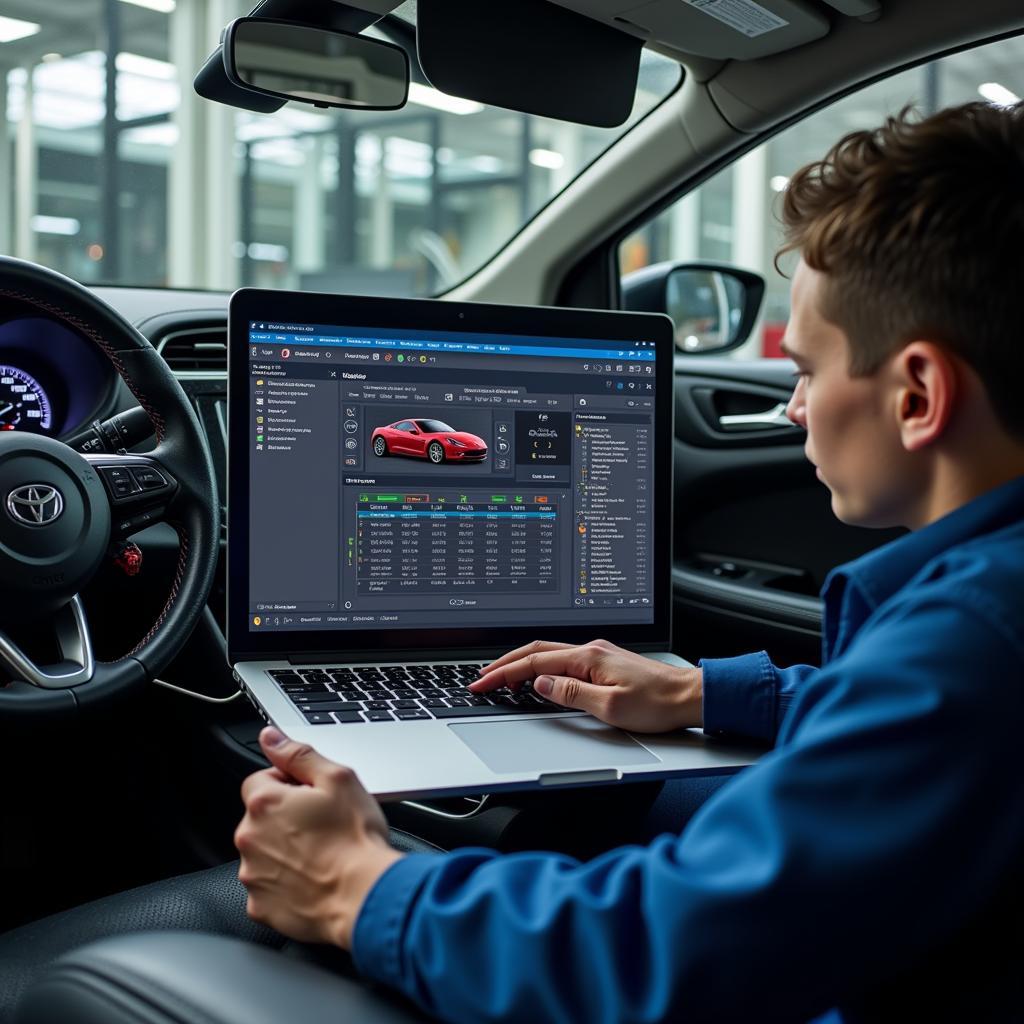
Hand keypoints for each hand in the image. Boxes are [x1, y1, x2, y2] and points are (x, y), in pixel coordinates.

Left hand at [235, 727, 402, 948]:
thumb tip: (271, 737)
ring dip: (284, 850)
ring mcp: (253, 875)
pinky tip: (312, 879)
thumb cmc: (355, 839)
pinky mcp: (261, 907)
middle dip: (286, 818)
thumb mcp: (338, 779)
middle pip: (261, 817)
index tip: (312, 797)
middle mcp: (250, 838)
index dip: (289, 784)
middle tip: (322, 825)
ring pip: (264, 852)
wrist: (365, 896)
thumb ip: (298, 755)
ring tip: (321, 854)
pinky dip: (285, 884)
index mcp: (265, 803)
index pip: (261, 779)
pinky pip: (268, 887)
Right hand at [470, 639, 702, 732]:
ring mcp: (598, 655)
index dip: (504, 674)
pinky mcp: (604, 663)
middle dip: (505, 665)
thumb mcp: (610, 707)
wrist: (690, 697)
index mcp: (588, 657)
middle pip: (536, 651)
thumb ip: (570, 694)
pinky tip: (537, 678)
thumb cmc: (658, 704)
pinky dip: (540, 667)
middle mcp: (591, 650)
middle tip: (481, 678)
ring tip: (501, 678)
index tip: (482, 684)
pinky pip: (563, 660)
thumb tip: (540, 685)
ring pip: (549, 654)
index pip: (534, 664)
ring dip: (521, 664)